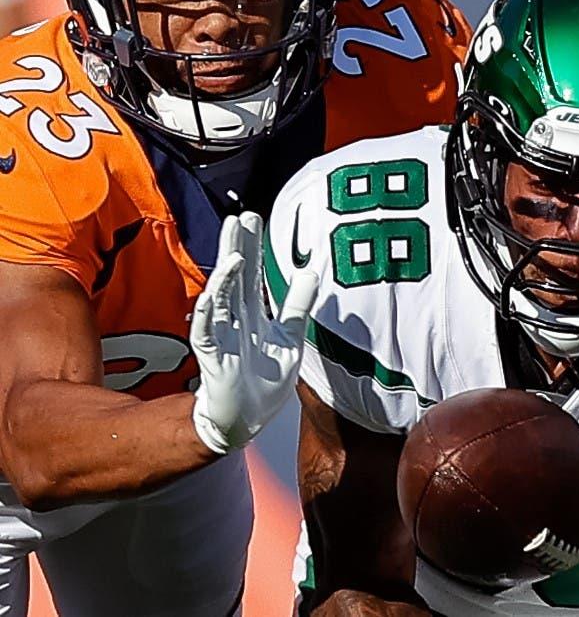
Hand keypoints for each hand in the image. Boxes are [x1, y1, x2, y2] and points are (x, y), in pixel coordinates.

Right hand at [191, 212, 318, 453]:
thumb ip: (297, 306)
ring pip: (220, 300)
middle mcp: (234, 321)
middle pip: (234, 279)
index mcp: (253, 314)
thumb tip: (312, 272)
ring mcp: (221, 337)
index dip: (252, 247)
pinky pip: (207, 333)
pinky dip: (208, 314)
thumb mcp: (290, 338)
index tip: (252, 218)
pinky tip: (211, 296)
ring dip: (225, 277)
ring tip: (234, 254)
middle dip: (236, 249)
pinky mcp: (213, 358)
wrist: (246, 421)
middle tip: (239, 218)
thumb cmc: (264, 383)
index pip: (251, 273)